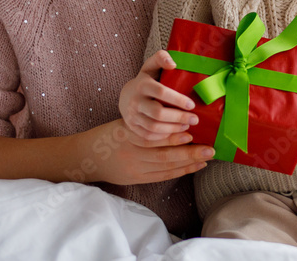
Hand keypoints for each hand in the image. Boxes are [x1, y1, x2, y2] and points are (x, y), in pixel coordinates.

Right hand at [81, 119, 213, 184]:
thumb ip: (146, 123)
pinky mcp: (137, 179)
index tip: (191, 132)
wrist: (87, 157)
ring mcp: (134, 169)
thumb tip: (175, 117)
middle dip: (189, 153)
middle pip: (164, 156)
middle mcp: (132, 154)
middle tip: (209, 148)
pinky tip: (195, 166)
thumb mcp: (124, 124)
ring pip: (165, 168)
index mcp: (128, 136)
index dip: (173, 137)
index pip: (154, 138)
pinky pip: (162, 176)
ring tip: (207, 157)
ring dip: (189, 163)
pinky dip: (180, 172)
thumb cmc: (110, 135)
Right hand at [119, 50, 198, 140]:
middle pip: (158, 113)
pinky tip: (176, 133)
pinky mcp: (133, 127)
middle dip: (178, 118)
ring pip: (153, 127)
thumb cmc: (147, 79)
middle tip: (195, 119)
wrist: (127, 95)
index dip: (177, 99)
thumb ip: (161, 58)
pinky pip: (148, 136)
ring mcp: (132, 115)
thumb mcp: (151, 66)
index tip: (192, 105)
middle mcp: (135, 101)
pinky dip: (163, 137)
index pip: (160, 92)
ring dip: (173, 129)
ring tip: (187, 126)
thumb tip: (173, 64)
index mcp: (142, 84)